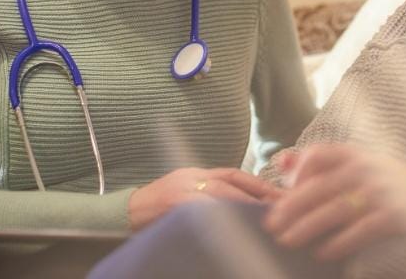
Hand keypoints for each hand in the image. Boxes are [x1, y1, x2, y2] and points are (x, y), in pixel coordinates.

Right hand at [128, 167, 280, 229]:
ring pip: (220, 199)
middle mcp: (190, 179)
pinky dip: (222, 223)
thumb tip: (248, 199)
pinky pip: (204, 215)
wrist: (126, 214)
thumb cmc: (159, 204)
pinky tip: (236, 234)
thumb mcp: (186, 186)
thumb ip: (213, 188)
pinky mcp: (174, 211)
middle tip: (278, 211)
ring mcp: (182, 195)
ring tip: (263, 223)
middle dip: (256, 197)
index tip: (279, 196)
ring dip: (243, 210)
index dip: (259, 185)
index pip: (234, 175)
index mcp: (196, 172)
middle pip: (231, 185)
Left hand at [263, 144, 405, 260]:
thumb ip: (329, 165)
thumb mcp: (368, 167)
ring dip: (306, 227)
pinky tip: (323, 253)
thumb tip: (282, 160)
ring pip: (334, 209)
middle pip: (319, 186)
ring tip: (288, 241)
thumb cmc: (405, 189)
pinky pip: (359, 230)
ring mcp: (383, 191)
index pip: (319, 155)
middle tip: (271, 226)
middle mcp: (370, 167)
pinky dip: (338, 243)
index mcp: (361, 154)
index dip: (297, 174)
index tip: (281, 193)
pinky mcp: (396, 215)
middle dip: (291, 207)